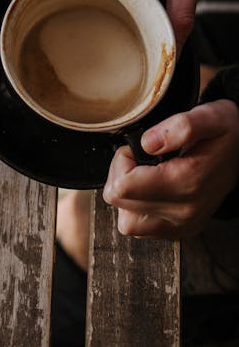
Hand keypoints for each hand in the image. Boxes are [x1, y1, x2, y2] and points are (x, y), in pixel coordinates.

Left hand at [103, 100, 238, 237]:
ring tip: (144, 175)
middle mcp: (183, 212)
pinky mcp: (180, 230)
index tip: (137, 148)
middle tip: (140, 159)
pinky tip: (150, 188)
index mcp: (186, 183)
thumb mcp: (209, 117)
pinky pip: (141, 229)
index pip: (122, 187)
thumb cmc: (226, 132)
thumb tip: (146, 144)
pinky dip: (136, 210)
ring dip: (126, 197)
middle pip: (120, 204)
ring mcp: (182, 225)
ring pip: (127, 223)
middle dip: (121, 176)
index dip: (121, 162)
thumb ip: (180, 127)